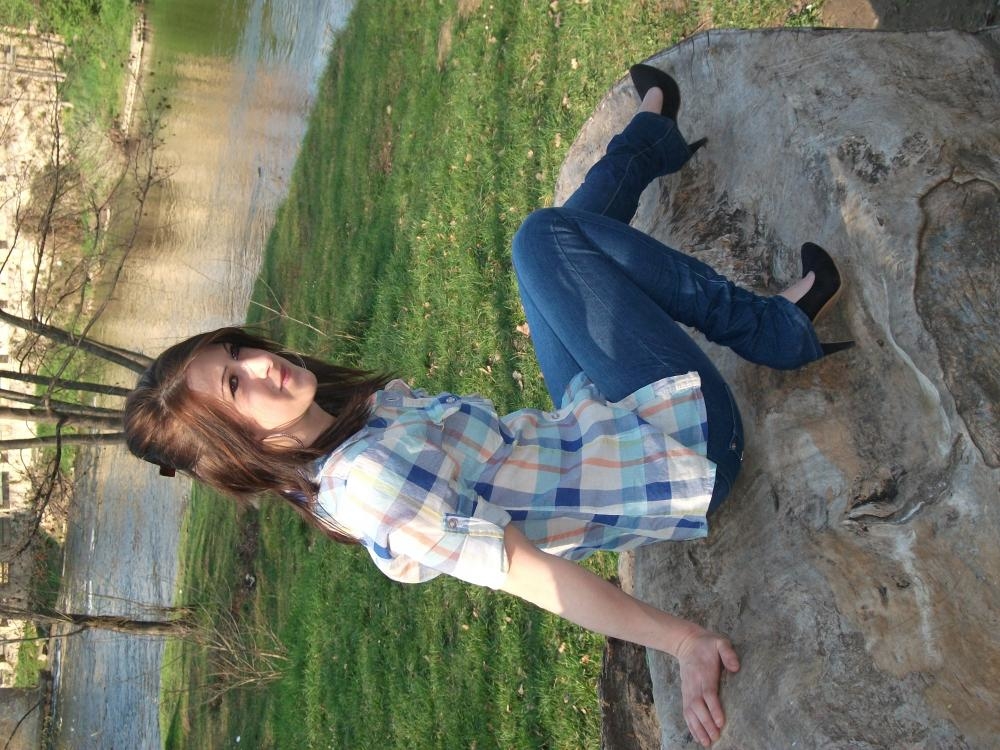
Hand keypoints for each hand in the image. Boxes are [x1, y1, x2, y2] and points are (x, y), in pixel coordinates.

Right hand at [675, 628, 739, 745]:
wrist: (686, 643)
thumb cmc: (707, 645)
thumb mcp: (719, 642)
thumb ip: (727, 653)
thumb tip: (735, 667)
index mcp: (704, 674)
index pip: (708, 694)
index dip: (714, 708)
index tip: (720, 722)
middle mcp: (694, 685)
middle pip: (698, 707)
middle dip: (706, 723)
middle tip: (716, 737)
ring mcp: (688, 690)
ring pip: (690, 712)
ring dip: (698, 728)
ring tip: (706, 742)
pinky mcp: (685, 694)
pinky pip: (686, 712)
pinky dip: (690, 726)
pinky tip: (697, 736)